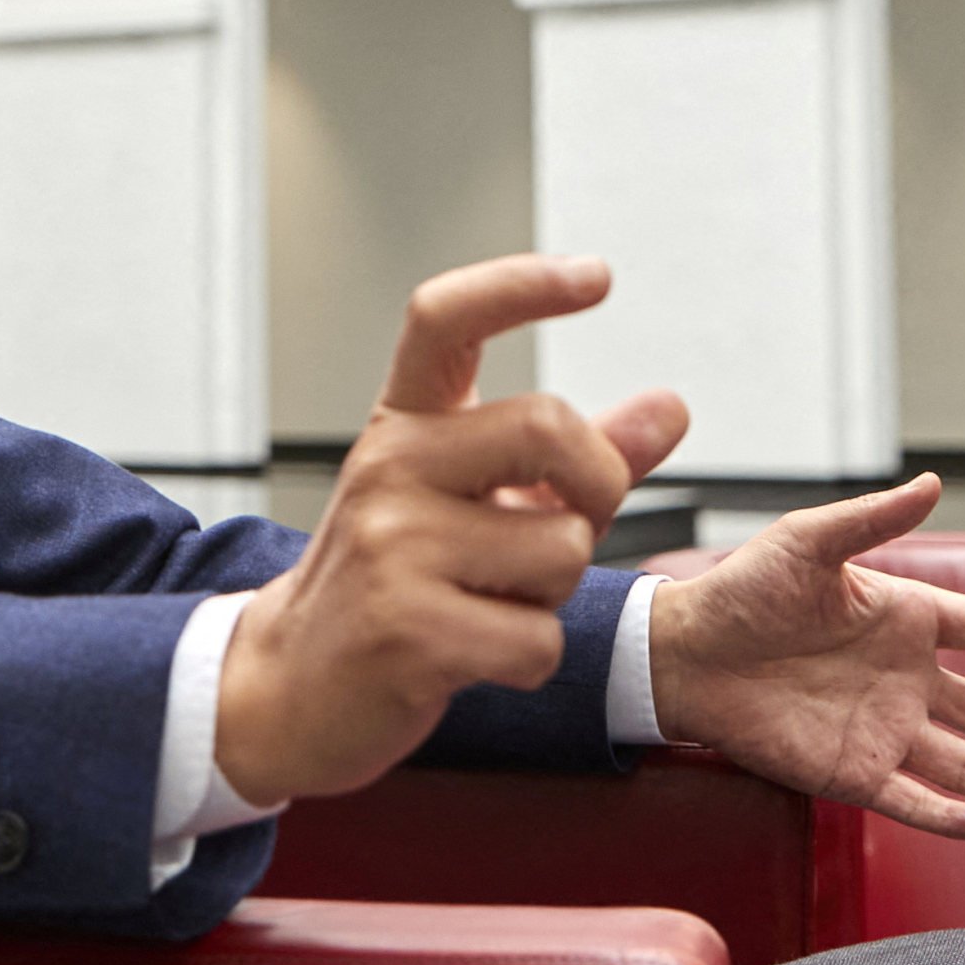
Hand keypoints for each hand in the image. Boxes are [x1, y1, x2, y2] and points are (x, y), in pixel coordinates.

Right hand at [214, 255, 689, 806]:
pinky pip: (537, 639)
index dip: (521, 284)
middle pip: (549, 424)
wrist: (292, 687)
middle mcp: (389, 466)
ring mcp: (391, 545)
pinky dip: (529, 660)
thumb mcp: (478, 503)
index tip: (595, 276)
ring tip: (489, 605)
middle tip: (573, 525)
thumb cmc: (402, 585)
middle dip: (598, 485)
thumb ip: (576, 458)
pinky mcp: (404, 629)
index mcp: (404, 424)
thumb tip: (672, 408)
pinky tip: (475, 658)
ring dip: (553, 595)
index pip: (446, 318)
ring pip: (560, 547)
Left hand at [650, 472, 964, 837]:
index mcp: (903, 617)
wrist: (683, 652)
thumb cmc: (743, 588)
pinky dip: (949, 815)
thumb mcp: (809, 541)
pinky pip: (910, 799)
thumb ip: (873, 518)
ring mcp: (880, 729)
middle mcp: (904, 679)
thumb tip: (935, 482)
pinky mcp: (848, 772)